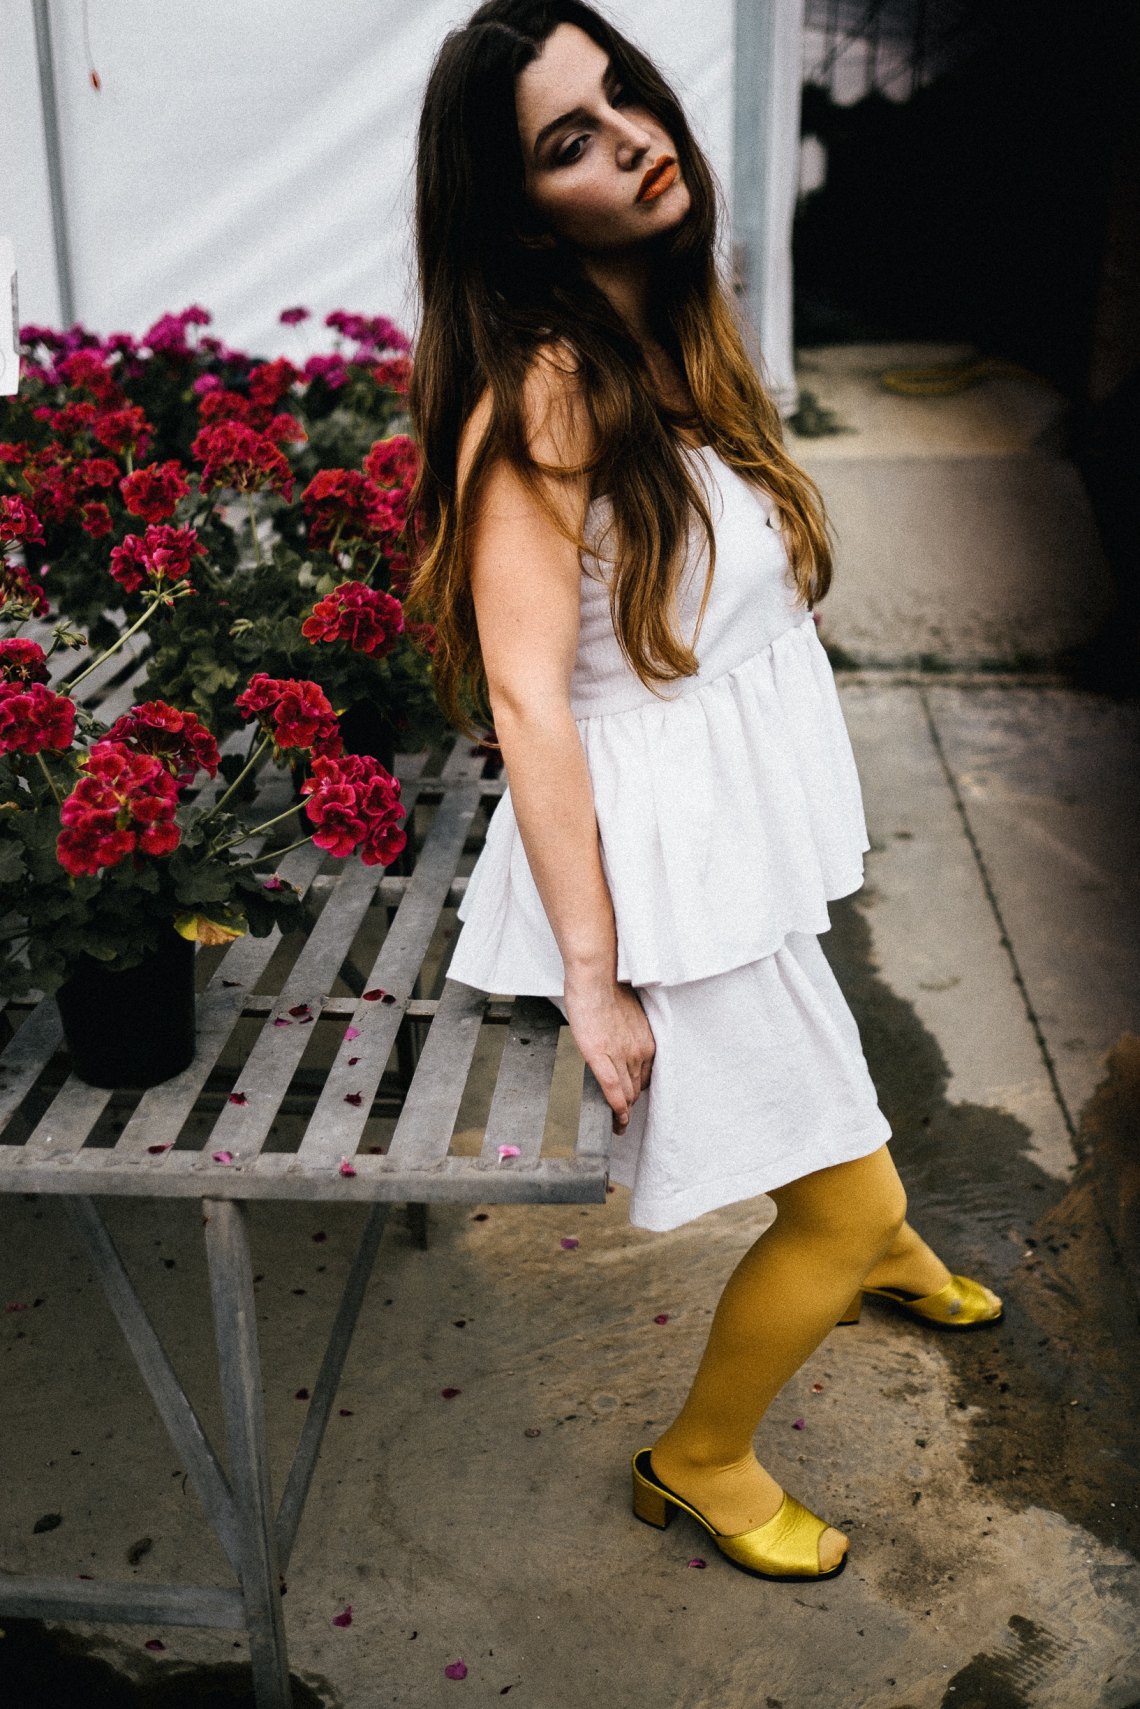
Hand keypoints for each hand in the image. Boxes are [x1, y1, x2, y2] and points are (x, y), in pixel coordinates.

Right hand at [562, 974, 654, 1135]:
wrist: (595, 978)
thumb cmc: (608, 991)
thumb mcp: (628, 1017)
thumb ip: (628, 1036)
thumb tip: (620, 1046)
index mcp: (646, 1042)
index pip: (645, 1077)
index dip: (637, 1092)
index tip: (632, 1102)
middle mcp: (640, 1051)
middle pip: (637, 1088)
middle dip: (631, 1106)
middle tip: (623, 1120)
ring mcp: (622, 1054)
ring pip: (627, 1093)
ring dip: (623, 1112)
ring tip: (618, 1125)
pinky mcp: (601, 1055)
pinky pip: (613, 1088)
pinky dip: (616, 1107)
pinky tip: (616, 1118)